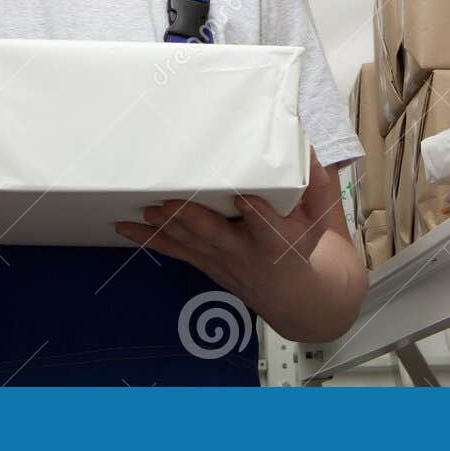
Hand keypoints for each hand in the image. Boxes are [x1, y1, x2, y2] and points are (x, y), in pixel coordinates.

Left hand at [113, 159, 337, 305]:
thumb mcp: (324, 221)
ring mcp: (222, 261)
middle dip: (192, 219)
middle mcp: (246, 254)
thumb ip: (317, 187)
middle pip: (216, 236)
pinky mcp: (207, 263)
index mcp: (279, 242)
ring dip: (166, 227)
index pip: (268, 227)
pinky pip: (176, 251)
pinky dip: (150, 240)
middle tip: (170, 203)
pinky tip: (126, 228)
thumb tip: (309, 149)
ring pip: (190, 243)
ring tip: (146, 210)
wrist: (303, 301)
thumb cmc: (311, 252)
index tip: (246, 198)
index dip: (257, 214)